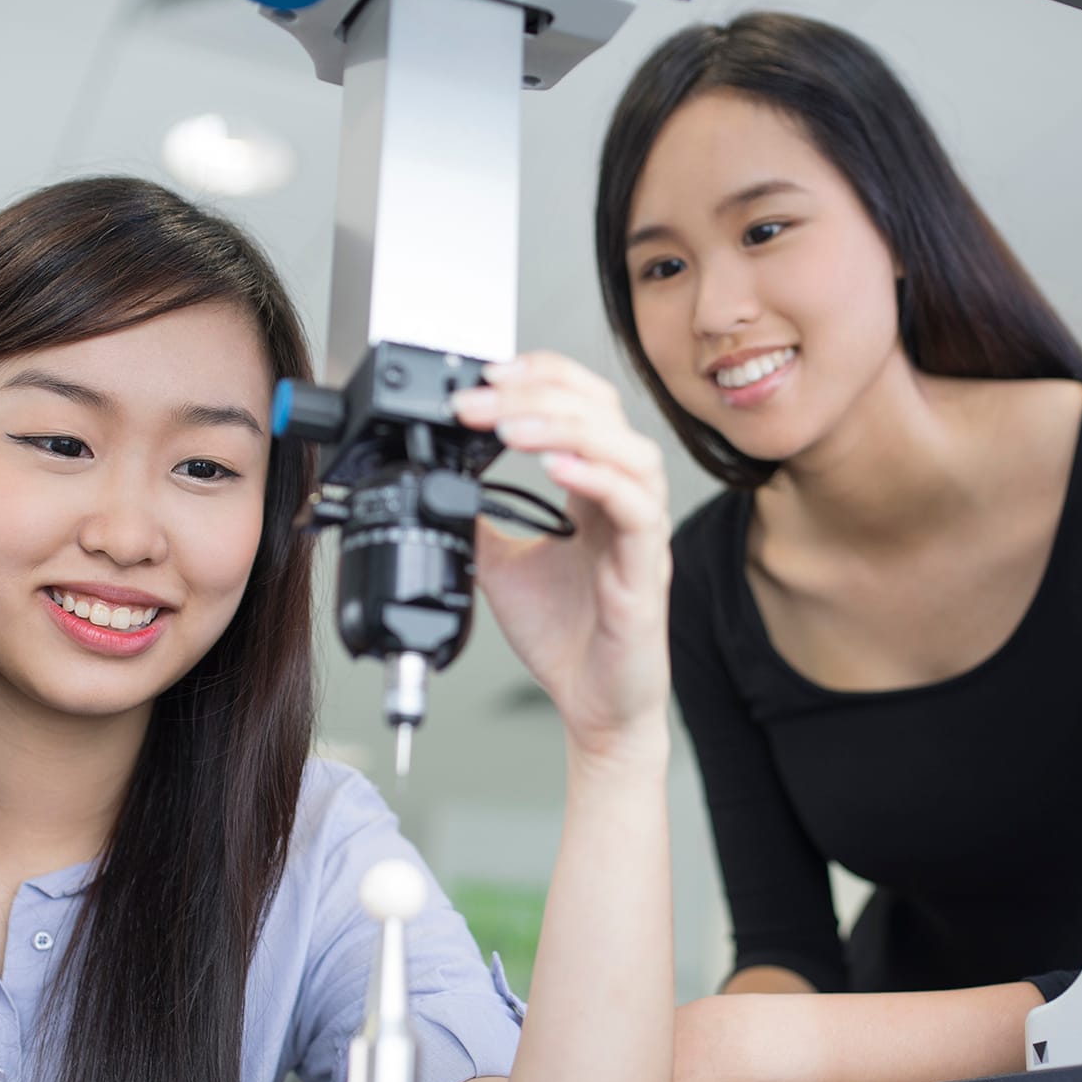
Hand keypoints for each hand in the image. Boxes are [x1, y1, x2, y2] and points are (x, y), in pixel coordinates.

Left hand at [449, 352, 670, 759]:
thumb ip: (477, 514)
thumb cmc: (565, 635)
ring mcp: (641, 533)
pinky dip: (598, 480)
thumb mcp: (499, 561)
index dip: (540, 376)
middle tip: (478, 402)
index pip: (583, 403)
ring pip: (628, 451)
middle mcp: (624, 500)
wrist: (591, 705)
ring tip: (512, 428)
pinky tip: (559, 470)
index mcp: (593, 488)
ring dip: (566, 429)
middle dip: (537, 395)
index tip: (486, 378)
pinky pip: (636, 510)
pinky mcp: (647, 572)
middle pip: (603, 412)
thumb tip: (433, 477)